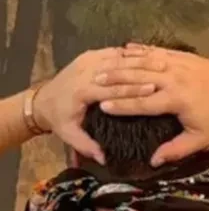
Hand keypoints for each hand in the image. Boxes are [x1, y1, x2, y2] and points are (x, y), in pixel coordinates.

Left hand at [33, 47, 165, 162]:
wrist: (41, 101)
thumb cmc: (59, 118)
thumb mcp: (68, 135)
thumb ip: (86, 145)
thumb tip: (104, 159)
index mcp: (82, 91)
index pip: (112, 89)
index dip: (134, 89)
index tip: (153, 90)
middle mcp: (85, 72)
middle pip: (118, 69)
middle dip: (141, 71)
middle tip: (164, 72)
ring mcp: (86, 61)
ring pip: (116, 56)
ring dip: (139, 59)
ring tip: (160, 63)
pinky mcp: (88, 55)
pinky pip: (112, 51)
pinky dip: (129, 54)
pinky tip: (146, 56)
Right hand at [96, 44, 208, 165]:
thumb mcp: (200, 139)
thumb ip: (176, 149)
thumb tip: (153, 162)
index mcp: (176, 99)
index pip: (141, 102)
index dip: (121, 105)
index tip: (100, 106)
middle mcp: (174, 79)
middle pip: (138, 77)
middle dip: (114, 79)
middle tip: (93, 81)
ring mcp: (179, 64)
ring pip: (145, 61)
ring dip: (123, 63)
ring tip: (103, 66)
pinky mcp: (184, 56)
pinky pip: (158, 50)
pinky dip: (141, 49)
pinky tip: (124, 49)